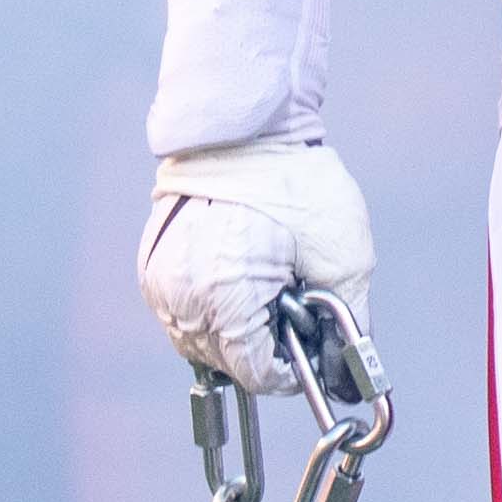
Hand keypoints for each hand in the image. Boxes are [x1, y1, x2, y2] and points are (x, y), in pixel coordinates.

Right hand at [139, 136, 375, 384]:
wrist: (245, 126)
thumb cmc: (296, 180)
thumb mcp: (345, 256)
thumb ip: (349, 324)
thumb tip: (347, 374)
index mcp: (226, 296)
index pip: (255, 373)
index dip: (291, 370)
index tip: (309, 346)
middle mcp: (181, 296)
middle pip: (225, 361)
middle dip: (263, 345)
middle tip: (290, 303)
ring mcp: (160, 282)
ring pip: (199, 342)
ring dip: (234, 331)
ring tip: (264, 284)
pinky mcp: (152, 266)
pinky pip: (182, 312)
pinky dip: (211, 309)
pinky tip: (238, 277)